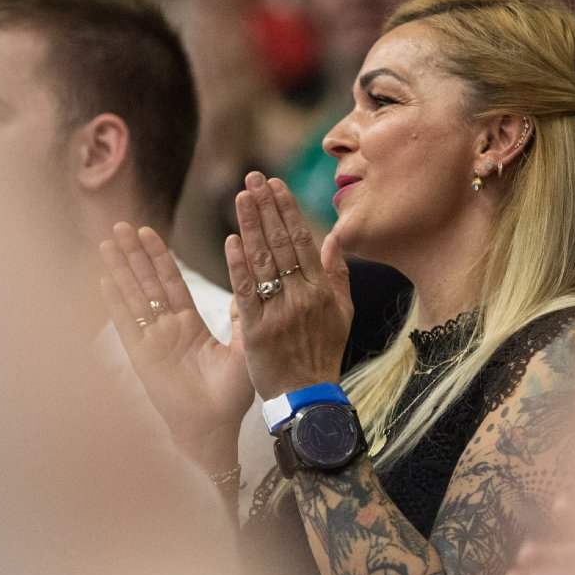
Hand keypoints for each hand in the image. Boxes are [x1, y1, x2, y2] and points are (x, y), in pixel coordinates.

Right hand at [100, 223, 253, 460]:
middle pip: (146, 284)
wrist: (216, 429)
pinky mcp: (142, 358)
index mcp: (189, 326)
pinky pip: (127, 325)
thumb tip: (245, 290)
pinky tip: (104, 280)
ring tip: (108, 243)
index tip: (147, 232)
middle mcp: (166, 330)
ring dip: (120, 270)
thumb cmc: (230, 397)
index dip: (159, 258)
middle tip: (120, 225)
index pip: (171, 283)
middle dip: (134, 255)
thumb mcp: (241, 350)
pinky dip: (115, 303)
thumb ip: (240, 320)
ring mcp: (152, 343)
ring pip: (133, 299)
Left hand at [225, 172, 352, 398]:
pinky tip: (231, 240)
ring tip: (241, 196)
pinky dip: (238, 266)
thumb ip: (338, 274)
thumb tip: (333, 238)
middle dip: (267, 207)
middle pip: (281, 244)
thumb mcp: (343, 314)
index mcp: (321, 290)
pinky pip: (247, 293)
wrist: (308, 397)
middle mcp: (301, 297)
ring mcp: (279, 313)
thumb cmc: (323, 355)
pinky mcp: (257, 331)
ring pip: (262, 262)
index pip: (302, 240)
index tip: (275, 184)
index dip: (287, 210)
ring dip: (251, 226)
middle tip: (253, 177)